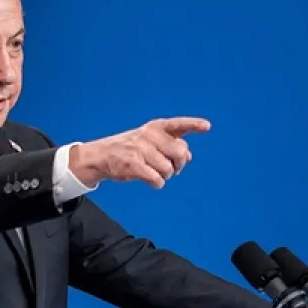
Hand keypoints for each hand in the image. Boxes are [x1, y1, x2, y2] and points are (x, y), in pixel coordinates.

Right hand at [68, 117, 209, 188]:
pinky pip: (156, 179)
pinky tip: (152, 182)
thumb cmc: (129, 149)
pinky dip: (157, 183)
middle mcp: (149, 135)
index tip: (207, 127)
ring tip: (156, 173)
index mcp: (155, 127)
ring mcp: (140, 149)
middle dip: (179, 164)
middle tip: (173, 169)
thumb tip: (189, 157)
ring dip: (166, 175)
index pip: (178, 124)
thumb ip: (170, 145)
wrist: (100, 156)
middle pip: (180, 152)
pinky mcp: (132, 164)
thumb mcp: (149, 141)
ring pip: (168, 169)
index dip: (194, 125)